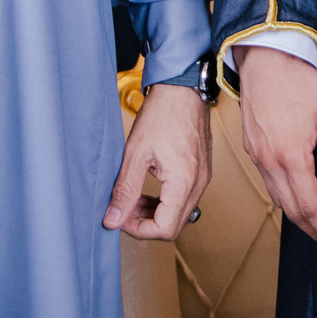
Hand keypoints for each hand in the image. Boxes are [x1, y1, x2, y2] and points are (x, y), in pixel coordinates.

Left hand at [103, 82, 211, 239]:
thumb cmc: (163, 113)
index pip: (164, 229)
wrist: (182, 88)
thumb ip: (125, 190)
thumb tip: (113, 219)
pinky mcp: (201, 170)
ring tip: (133, 198)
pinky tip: (148, 188)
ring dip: (154, 212)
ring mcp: (202, 176)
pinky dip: (165, 200)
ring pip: (179, 213)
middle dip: (145, 223)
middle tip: (124, 209)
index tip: (120, 217)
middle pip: (173, 225)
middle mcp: (198, 183)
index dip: (138, 230)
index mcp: (183, 181)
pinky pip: (185, 198)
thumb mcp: (135, 153)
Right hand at [239, 45, 316, 251]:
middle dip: (311, 229)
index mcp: (292, 156)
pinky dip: (283, 198)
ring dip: (296, 216)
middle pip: (290, 210)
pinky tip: (295, 197)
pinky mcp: (252, 151)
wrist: (264, 61)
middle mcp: (270, 163)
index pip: (308, 204)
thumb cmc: (299, 81)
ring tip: (315, 224)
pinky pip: (268, 184)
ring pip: (277, 199)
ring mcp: (258, 158)